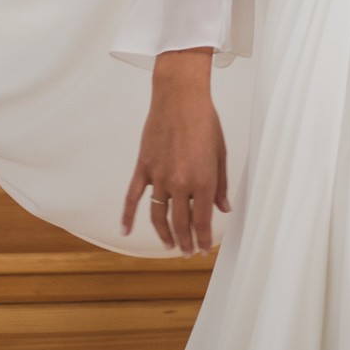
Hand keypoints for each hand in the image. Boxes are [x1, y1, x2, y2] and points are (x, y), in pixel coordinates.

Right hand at [121, 48, 227, 253]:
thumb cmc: (205, 121)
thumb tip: (224, 208)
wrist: (180, 97)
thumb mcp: (221, 154)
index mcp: (203, 180)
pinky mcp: (143, 167)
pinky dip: (127, 216)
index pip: (202, 221)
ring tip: (169, 245)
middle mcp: (180, 183)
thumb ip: (221, 185)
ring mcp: (159, 176)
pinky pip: (132, 197)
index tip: (203, 249)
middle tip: (187, 253)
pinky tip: (126, 230)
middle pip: (181, 223)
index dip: (202, 239)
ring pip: (158, 216)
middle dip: (185, 242)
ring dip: (164, 235)